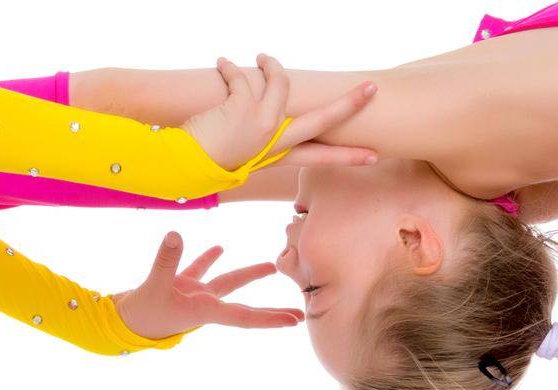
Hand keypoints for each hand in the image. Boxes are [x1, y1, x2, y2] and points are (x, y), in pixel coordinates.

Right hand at [113, 232, 304, 338]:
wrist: (122, 323)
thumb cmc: (141, 313)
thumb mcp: (154, 287)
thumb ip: (166, 260)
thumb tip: (175, 234)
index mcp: (205, 310)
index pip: (245, 316)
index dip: (271, 318)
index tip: (295, 321)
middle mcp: (205, 305)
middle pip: (245, 305)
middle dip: (270, 307)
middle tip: (298, 309)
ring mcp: (195, 296)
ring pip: (228, 284)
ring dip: (248, 275)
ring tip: (271, 267)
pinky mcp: (181, 287)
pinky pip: (201, 272)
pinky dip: (210, 259)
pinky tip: (221, 248)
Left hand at [182, 55, 378, 169]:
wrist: (184, 164)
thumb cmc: (206, 160)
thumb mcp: (239, 154)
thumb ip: (259, 136)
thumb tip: (267, 105)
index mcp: (275, 157)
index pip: (318, 157)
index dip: (346, 157)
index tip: (373, 157)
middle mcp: (274, 141)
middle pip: (322, 121)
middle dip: (349, 104)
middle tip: (371, 89)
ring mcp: (261, 123)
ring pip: (280, 82)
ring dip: (271, 64)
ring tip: (261, 57)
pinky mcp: (244, 107)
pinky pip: (242, 75)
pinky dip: (230, 67)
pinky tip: (222, 64)